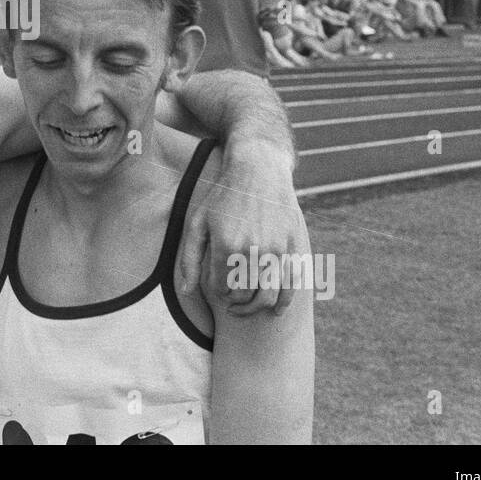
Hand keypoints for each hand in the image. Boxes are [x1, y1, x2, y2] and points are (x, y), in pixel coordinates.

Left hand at [176, 137, 301, 315]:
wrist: (259, 170)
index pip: (221, 289)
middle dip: (235, 303)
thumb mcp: (198, 222)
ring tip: (248, 307)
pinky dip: (284, 302)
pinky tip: (275, 310)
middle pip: (244, 296)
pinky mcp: (293, 246)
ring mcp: (276, 249)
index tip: (217, 288)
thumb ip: (189, 259)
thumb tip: (186, 292)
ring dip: (256, 308)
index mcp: (226, 245)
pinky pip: (291, 284)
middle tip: (231, 300)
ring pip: (268, 296)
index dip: (217, 293)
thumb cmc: (223, 198)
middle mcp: (252, 250)